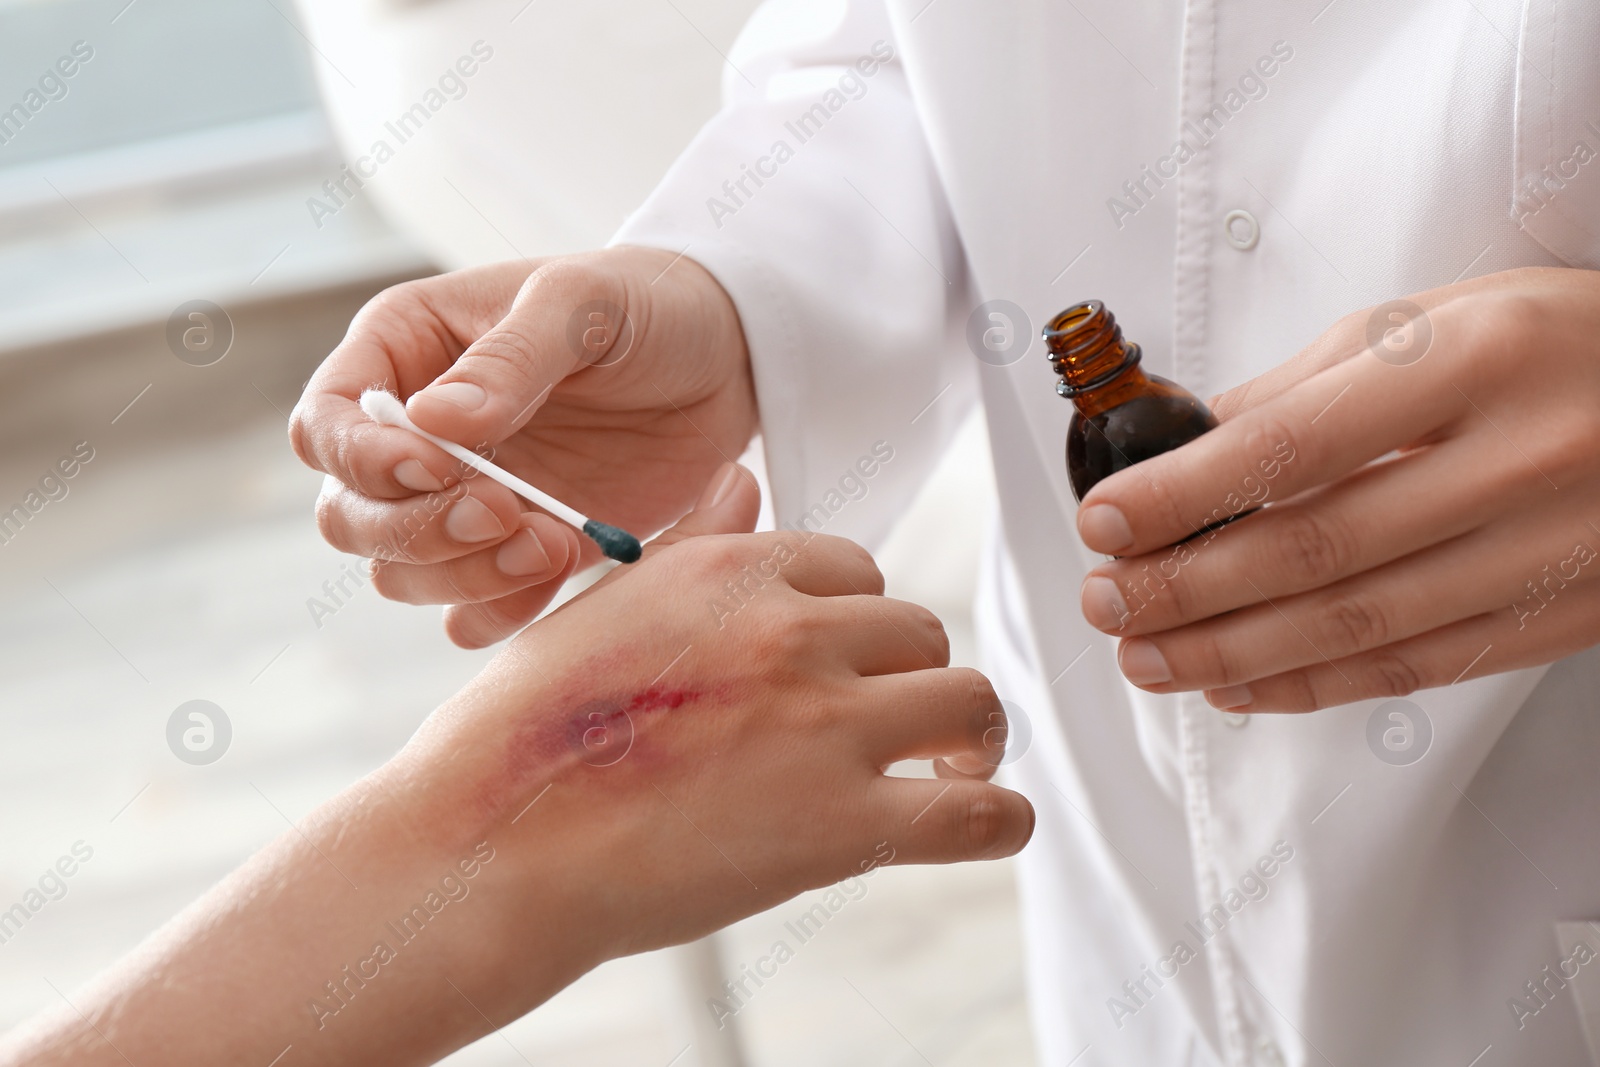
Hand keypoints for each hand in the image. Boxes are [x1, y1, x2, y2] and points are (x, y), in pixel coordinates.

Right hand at [2, 465, 1032, 1066]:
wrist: (484, 849)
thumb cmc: (519, 737)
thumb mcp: (598, 606)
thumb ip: (689, 542)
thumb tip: (744, 485)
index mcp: (732, 570)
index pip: (853, 570)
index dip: (856, 623)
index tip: (847, 664)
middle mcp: (790, 629)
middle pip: (917, 627)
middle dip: (908, 674)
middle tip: (898, 726)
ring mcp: (822, 724)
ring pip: (967, 699)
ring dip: (972, 735)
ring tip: (953, 768)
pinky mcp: (840, 825)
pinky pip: (974, 814)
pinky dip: (1000, 820)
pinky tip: (992, 823)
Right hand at [288, 248, 755, 647]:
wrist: (730, 362)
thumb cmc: (647, 304)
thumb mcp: (584, 305)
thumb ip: (511, 360)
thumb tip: (429, 421)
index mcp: (404, 352)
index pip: (325, 424)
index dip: (363, 460)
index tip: (439, 468)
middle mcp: (416, 436)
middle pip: (349, 515)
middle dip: (416, 529)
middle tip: (505, 512)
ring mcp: (463, 501)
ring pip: (401, 573)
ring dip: (462, 574)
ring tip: (551, 541)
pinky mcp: (517, 552)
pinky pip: (469, 611)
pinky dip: (498, 611)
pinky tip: (555, 573)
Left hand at [1074, 267, 1599, 711]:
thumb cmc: (1558, 345)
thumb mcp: (1438, 321)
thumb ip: (1310, 385)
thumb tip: (1190, 444)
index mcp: (1475, 362)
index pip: (1294, 445)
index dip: (1183, 495)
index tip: (1104, 522)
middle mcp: (1518, 461)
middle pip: (1315, 549)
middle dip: (1189, 586)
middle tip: (1106, 601)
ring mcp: (1549, 550)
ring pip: (1358, 625)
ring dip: (1231, 651)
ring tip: (1145, 658)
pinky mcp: (1560, 618)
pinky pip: (1417, 667)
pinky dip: (1314, 685)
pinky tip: (1238, 685)